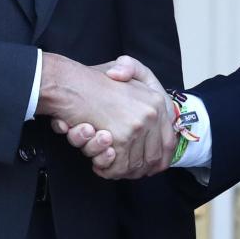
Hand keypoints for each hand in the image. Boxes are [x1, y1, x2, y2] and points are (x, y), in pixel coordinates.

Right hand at [37, 53, 170, 178]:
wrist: (71, 83)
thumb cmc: (93, 80)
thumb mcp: (122, 68)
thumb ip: (133, 71)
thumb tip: (139, 93)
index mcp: (157, 101)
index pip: (168, 142)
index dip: (159, 160)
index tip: (147, 168)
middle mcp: (153, 113)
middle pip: (153, 158)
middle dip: (136, 170)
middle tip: (119, 169)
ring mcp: (138, 126)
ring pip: (136, 165)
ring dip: (119, 171)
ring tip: (104, 164)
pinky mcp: (122, 138)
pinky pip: (120, 167)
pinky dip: (107, 170)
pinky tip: (97, 165)